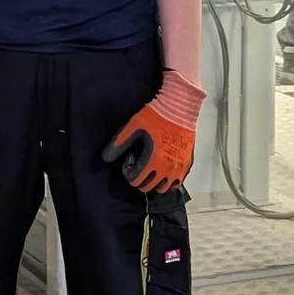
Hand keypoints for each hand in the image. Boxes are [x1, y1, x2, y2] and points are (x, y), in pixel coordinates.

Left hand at [102, 69, 205, 193]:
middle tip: (139, 164)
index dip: (128, 172)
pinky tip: (164, 168)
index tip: (130, 160)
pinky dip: (169, 180)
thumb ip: (118, 144)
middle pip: (149, 188)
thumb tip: (105, 158)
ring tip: (151, 168)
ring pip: (164, 188)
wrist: (179, 106)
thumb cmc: (157, 115)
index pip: (136, 181)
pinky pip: (178, 182)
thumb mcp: (132, 128)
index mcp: (154, 161)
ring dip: (154, 182)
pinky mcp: (188, 163)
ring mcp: (180, 167)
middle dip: (140, 179)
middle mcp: (168, 168)